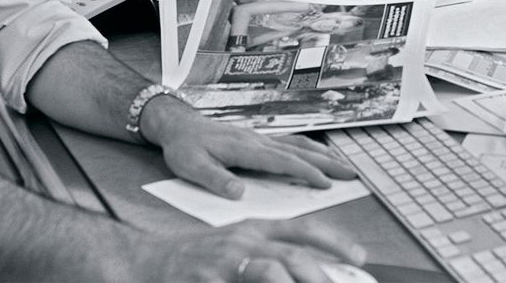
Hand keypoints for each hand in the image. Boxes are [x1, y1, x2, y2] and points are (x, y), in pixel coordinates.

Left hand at [142, 97, 355, 198]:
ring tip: (344, 164)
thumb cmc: (186, 147)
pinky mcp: (259, 139)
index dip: (304, 172)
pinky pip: (290, 142)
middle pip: (299, 151)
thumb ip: (214, 179)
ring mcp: (260, 138)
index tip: (324, 183)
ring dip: (323, 154)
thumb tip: (238, 193)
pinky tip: (320, 153)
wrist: (180, 125)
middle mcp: (258, 140)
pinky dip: (310, 148)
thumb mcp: (191, 165)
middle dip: (326, 163)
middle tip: (350, 173)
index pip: (281, 161)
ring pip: (298, 145)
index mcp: (244, 148)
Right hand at [148, 219, 365, 282]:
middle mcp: (241, 241)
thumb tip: (312, 271)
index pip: (302, 228)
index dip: (334, 241)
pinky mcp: (204, 281)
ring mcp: (222, 263)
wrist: (145, 261)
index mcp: (254, 229)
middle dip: (320, 276)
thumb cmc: (198, 258)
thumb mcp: (238, 246)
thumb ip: (272, 256)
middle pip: (291, 256)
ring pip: (269, 273)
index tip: (360, 256)